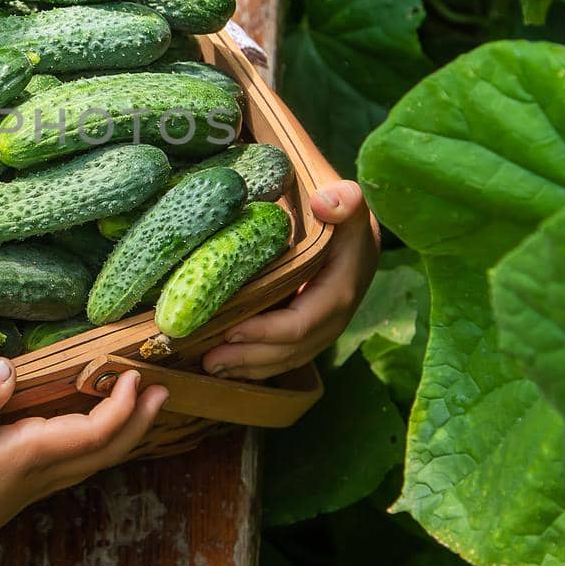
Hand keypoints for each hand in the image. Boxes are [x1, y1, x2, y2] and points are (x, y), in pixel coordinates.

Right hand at [0, 357, 167, 565]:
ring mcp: (43, 481)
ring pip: (99, 456)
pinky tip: (99, 427)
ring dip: (127, 430)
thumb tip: (6, 363)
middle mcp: (47, 470)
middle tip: (163, 389)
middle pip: (110, 448)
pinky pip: (83, 459)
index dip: (121, 406)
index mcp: (34, 454)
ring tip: (142, 403)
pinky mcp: (33, 484)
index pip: (95, 432)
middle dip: (140, 419)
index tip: (134, 375)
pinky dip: (103, 439)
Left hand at [202, 179, 377, 379]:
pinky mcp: (311, 324)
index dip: (268, 332)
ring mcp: (325, 323)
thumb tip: (326, 202)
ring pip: (290, 356)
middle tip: (209, 360)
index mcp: (342, 287)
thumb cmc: (342, 208)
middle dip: (252, 357)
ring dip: (251, 366)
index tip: (231, 331)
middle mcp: (336, 313)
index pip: (304, 321)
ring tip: (211, 367)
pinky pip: (288, 351)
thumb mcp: (348, 197)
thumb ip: (344, 198)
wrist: (355, 220)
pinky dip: (259, 362)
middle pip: (294, 347)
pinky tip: (229, 365)